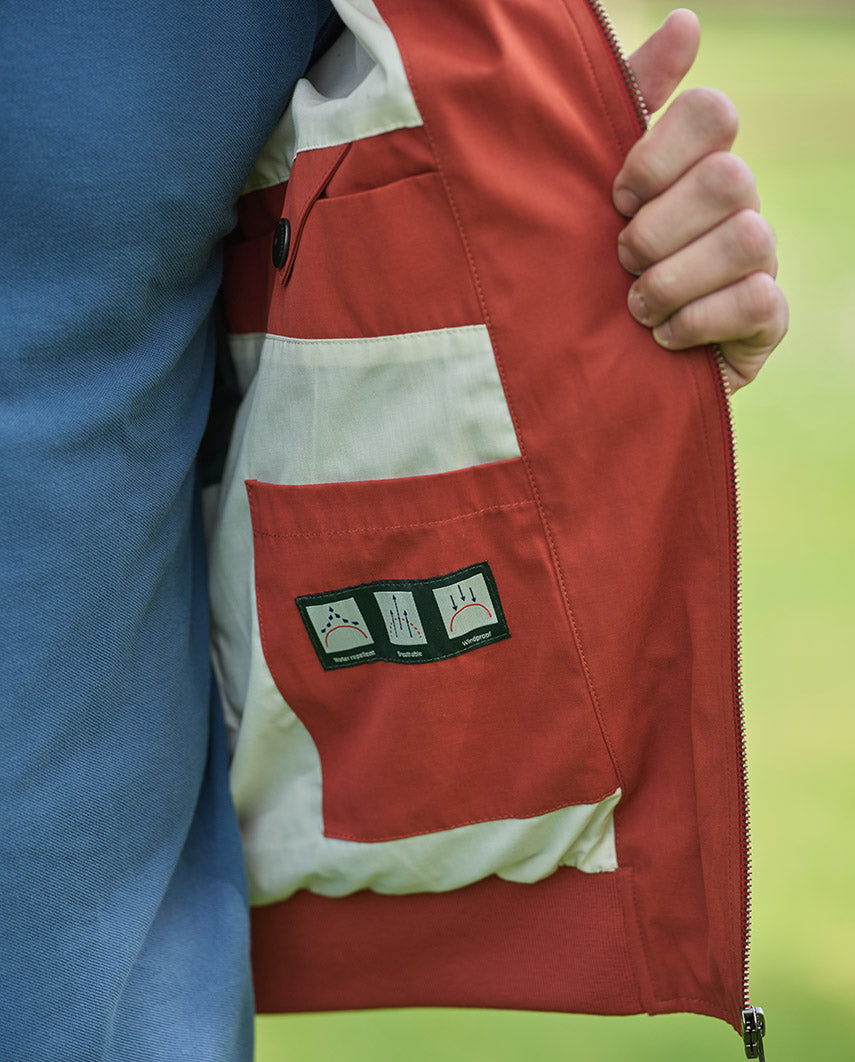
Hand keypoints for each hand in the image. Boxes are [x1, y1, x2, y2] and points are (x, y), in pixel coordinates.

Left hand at [613, 9, 788, 391]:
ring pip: (748, 237)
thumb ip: (629, 104)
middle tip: (621, 259)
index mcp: (694, 164)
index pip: (712, 113)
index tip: (616, 196)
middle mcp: (737, 204)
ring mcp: (760, 259)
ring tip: (635, 307)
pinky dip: (697, 320)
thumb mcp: (589, 191)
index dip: (660, 154)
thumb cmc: (591, 272)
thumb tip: (686, 20)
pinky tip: (662, 338)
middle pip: (730, 178)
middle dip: (659, 228)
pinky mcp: (767, 318)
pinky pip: (756, 299)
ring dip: (673, 280)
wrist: (598, 369)